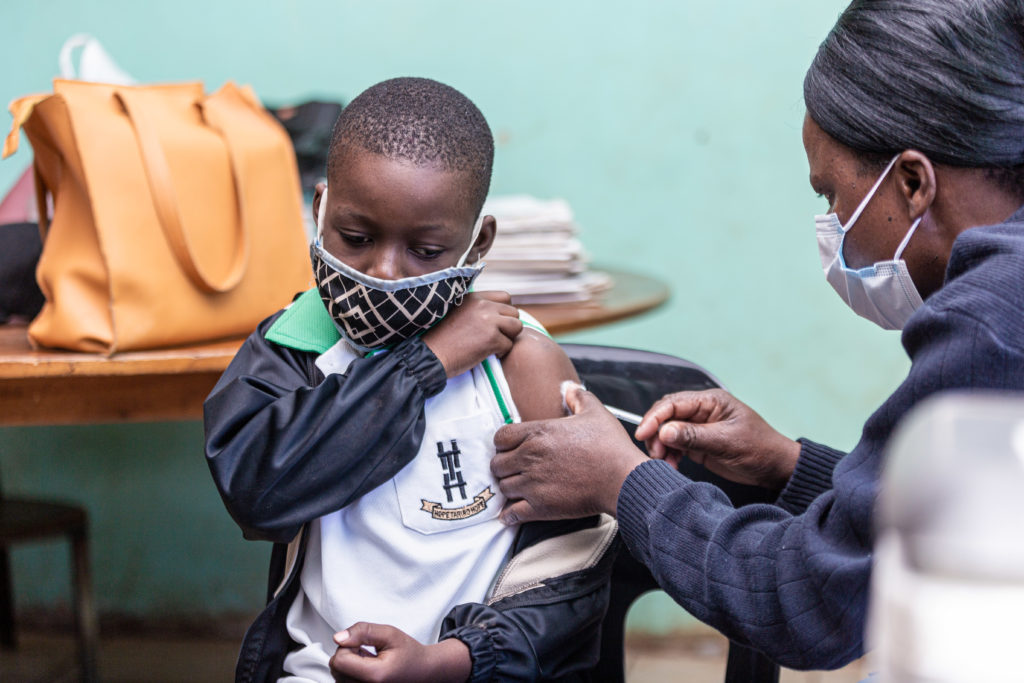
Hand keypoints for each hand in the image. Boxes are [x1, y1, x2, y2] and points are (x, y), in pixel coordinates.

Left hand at [330, 622, 470, 682]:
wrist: (424, 671)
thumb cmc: (409, 654)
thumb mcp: (389, 634)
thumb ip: (363, 631)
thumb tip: (338, 637)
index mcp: (375, 676)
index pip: (339, 661)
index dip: (347, 646)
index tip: (362, 643)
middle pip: (336, 669)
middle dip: (347, 654)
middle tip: (367, 650)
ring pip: (338, 675)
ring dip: (349, 664)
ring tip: (369, 660)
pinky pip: (344, 681)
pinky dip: (351, 672)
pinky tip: (366, 668)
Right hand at [423, 291, 522, 377]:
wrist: (430, 355)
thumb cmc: (441, 338)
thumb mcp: (457, 311)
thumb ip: (476, 308)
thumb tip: (498, 311)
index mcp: (474, 297)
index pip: (505, 296)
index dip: (504, 311)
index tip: (496, 323)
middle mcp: (483, 305)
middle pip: (514, 312)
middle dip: (508, 326)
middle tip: (494, 337)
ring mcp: (489, 321)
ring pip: (517, 327)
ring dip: (508, 338)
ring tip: (492, 345)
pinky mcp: (492, 339)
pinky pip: (509, 345)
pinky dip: (500, 353)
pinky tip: (485, 354)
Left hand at [492, 383, 647, 522]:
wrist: (623, 479)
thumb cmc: (611, 447)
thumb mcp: (596, 412)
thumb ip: (578, 397)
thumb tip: (570, 388)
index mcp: (538, 433)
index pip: (500, 437)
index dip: (503, 442)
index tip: (511, 447)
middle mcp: (530, 457)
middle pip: (497, 463)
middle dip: (504, 466)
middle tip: (514, 468)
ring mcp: (533, 484)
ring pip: (502, 487)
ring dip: (508, 487)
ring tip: (518, 488)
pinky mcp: (540, 507)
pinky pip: (511, 513)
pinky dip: (509, 514)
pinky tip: (512, 512)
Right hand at [633, 388, 799, 488]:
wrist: (775, 469)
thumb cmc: (760, 449)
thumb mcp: (727, 442)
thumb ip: (694, 436)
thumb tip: (664, 432)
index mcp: (711, 401)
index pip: (673, 403)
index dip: (655, 417)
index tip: (643, 433)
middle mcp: (702, 411)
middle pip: (666, 415)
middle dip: (655, 433)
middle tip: (655, 453)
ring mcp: (698, 427)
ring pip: (666, 431)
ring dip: (660, 446)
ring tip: (664, 462)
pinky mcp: (697, 442)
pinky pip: (674, 445)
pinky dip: (668, 454)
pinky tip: (671, 465)